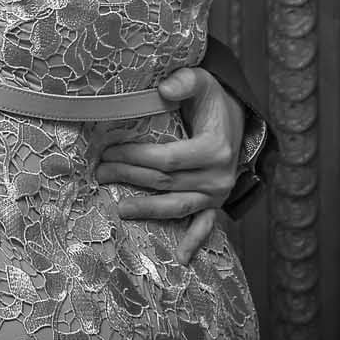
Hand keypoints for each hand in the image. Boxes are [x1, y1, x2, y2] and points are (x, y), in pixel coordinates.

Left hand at [94, 65, 245, 261]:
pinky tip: (181, 258)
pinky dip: (194, 241)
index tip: (109, 150)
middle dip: (130, 178)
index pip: (167, 159)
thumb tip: (163, 89)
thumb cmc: (212, 100)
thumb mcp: (203, 82)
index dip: (136, 157)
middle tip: (100, 172)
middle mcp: (218, 176)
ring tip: (119, 209)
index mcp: (214, 149)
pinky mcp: (216, 204)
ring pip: (177, 207)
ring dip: (148, 210)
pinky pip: (205, 225)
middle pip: (166, 182)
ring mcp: (217, 194)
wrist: (238, 120)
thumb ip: (184, 81)